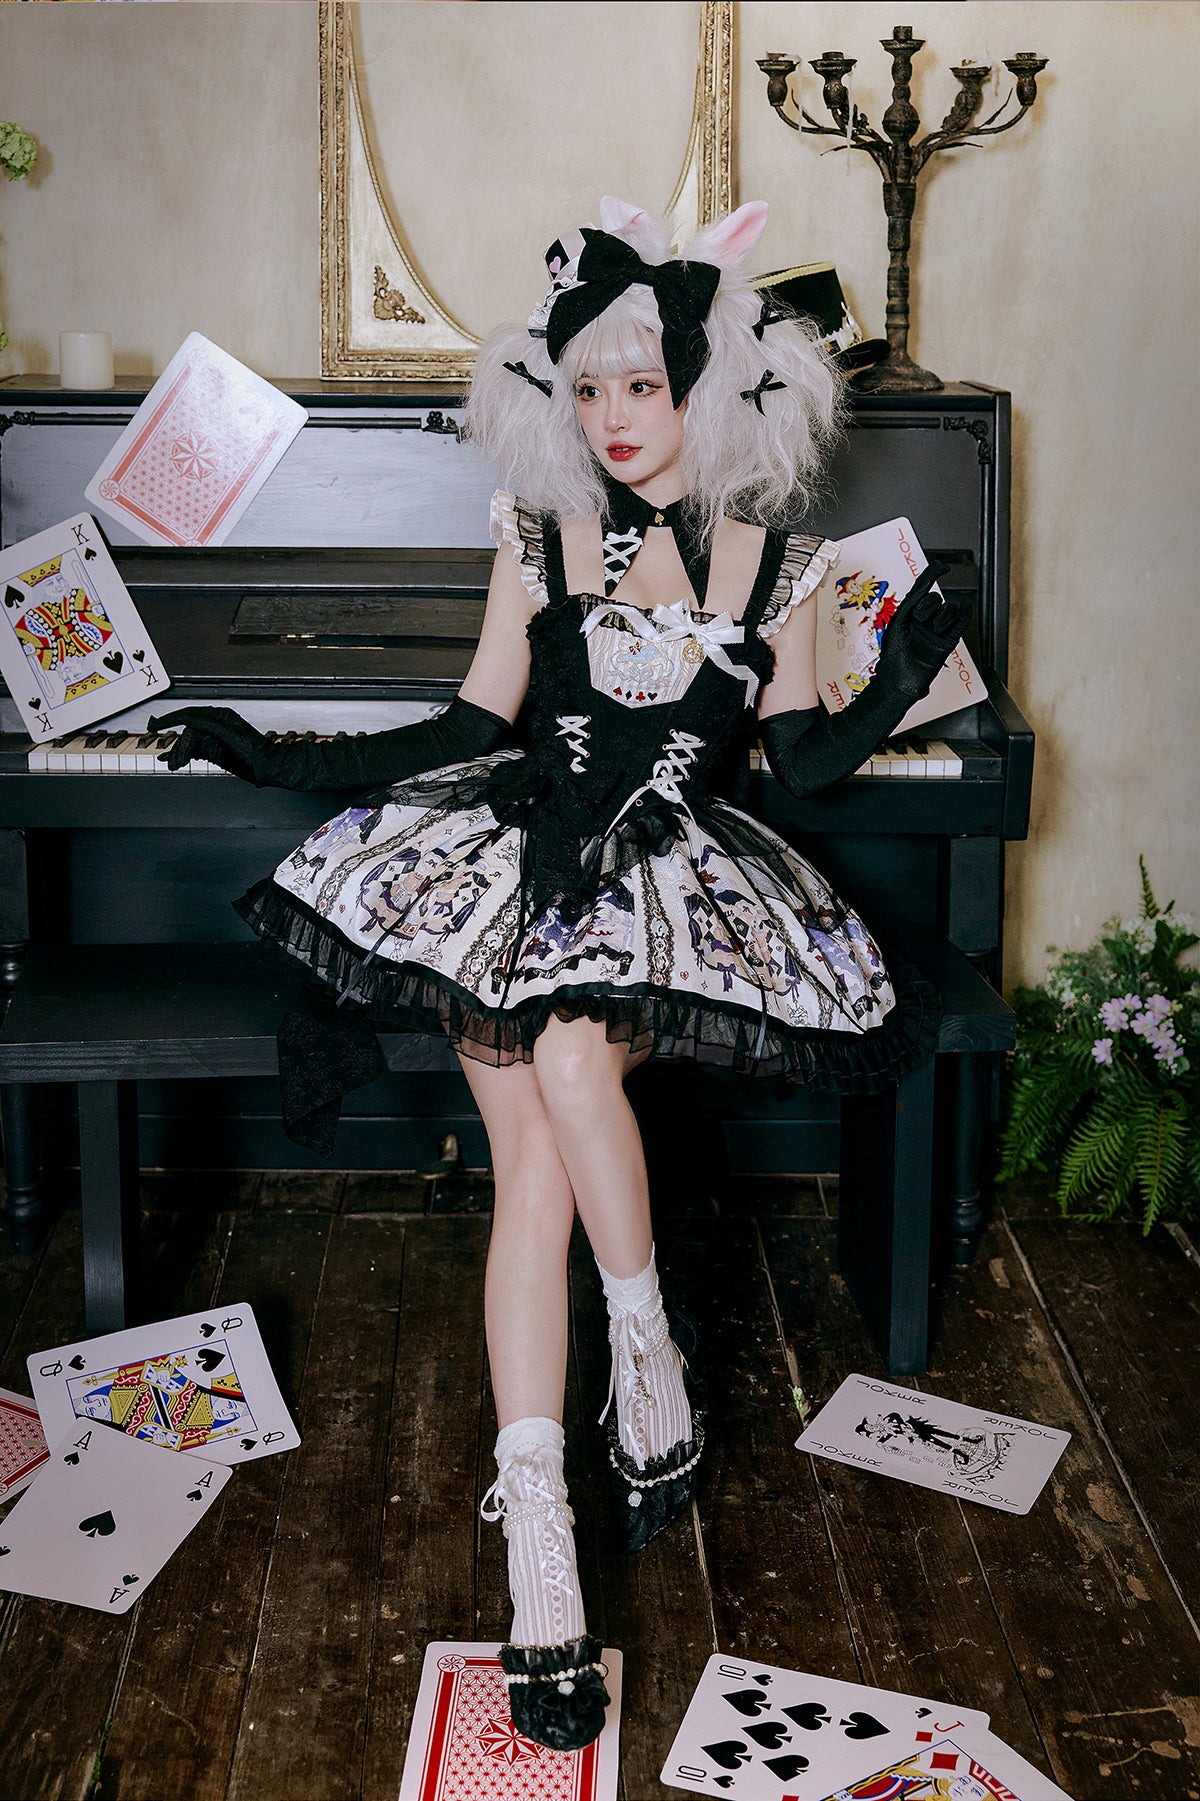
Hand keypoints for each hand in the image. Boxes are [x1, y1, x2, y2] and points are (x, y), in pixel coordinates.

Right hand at [147, 706, 263, 778]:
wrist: (267, 769)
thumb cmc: (255, 752)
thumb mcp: (229, 735)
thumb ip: (207, 725)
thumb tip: (186, 718)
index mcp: (219, 716)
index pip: (188, 714)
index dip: (169, 719)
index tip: (154, 725)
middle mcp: (215, 724)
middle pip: (187, 732)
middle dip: (178, 747)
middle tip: (170, 760)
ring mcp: (213, 738)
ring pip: (189, 743)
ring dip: (179, 754)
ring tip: (172, 765)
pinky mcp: (214, 750)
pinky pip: (194, 751)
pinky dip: (183, 755)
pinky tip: (172, 760)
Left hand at [875, 563, 970, 695]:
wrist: (898, 682)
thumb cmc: (892, 654)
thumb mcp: (900, 619)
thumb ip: (915, 598)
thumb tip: (928, 578)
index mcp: (908, 614)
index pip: (923, 589)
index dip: (933, 575)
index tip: (943, 567)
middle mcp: (923, 621)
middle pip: (936, 599)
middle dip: (929, 605)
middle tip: (919, 619)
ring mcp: (936, 632)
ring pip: (949, 611)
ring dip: (943, 615)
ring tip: (934, 628)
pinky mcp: (947, 643)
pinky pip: (960, 625)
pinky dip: (964, 615)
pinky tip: (965, 608)